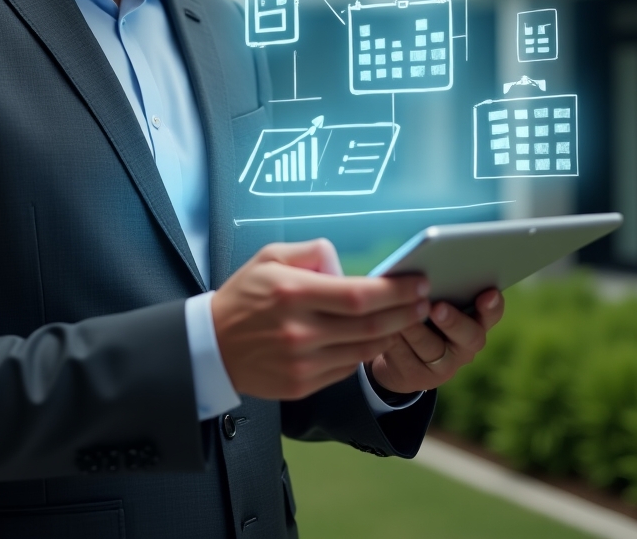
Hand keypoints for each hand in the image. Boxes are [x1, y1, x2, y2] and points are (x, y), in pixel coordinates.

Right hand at [211, 239, 430, 400]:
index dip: (394, 290)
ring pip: (364, 350)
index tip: (417, 283)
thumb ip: (310, 253)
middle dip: (405, 312)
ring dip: (392, 333)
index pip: (358, 295)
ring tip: (406, 318)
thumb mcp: (269, 257)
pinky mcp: (302, 384)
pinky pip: (347, 368)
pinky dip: (365, 352)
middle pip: (369, 325)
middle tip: (425, 301)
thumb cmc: (245, 296)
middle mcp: (299, 330)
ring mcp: (301, 362)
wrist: (212, 346)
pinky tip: (373, 337)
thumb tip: (344, 265)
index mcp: (291, 293)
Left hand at [369, 289, 503, 393]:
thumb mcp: (429, 301)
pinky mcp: (417, 377)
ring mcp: (443, 366)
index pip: (491, 314)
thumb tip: (425, 271)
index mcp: (474, 322)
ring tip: (403, 314)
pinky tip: (385, 327)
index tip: (488, 293)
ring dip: (416, 329)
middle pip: (469, 336)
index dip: (492, 306)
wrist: (395, 357)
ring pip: (432, 348)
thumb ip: (435, 290)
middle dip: (453, 321)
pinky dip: (395, 339)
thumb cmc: (417, 315)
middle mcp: (464, 346)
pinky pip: (406, 357)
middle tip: (438, 307)